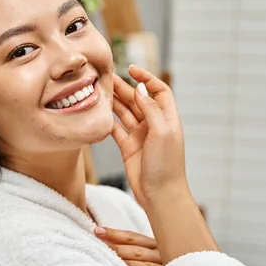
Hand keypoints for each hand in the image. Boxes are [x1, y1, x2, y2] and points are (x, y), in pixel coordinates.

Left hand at [94, 226, 161, 265]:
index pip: (133, 238)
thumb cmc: (169, 264)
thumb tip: (107, 233)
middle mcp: (162, 256)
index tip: (97, 230)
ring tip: (110, 264)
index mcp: (157, 245)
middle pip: (137, 252)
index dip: (115, 234)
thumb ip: (139, 245)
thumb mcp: (157, 250)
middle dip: (117, 248)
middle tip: (98, 245)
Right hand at [110, 65, 187, 208]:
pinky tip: (98, 113)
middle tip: (106, 78)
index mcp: (166, 118)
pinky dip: (107, 121)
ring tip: (99, 90)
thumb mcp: (161, 132)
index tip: (131, 69)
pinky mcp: (128, 148)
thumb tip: (140, 88)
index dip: (146, 79)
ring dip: (114, 101)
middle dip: (124, 88)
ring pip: (125, 113)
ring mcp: (140, 136)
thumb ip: (150, 109)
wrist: (159, 195)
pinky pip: (116, 129)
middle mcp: (153, 125)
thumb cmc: (166, 165)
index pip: (158, 91)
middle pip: (138, 100)